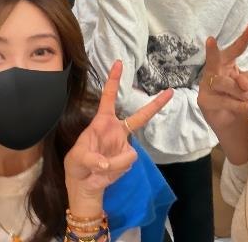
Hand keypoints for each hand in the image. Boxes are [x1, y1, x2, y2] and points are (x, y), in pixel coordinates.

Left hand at [64, 60, 172, 206]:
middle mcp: (116, 130)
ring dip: (114, 163)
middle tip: (170, 91)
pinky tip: (105, 172)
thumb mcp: (77, 159)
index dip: (113, 80)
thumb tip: (106, 163)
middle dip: (155, 104)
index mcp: (102, 122)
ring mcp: (124, 145)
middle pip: (140, 116)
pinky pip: (127, 162)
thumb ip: (91, 159)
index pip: (108, 97)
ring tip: (98, 168)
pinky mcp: (128, 160)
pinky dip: (115, 169)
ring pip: (128, 152)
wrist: (85, 185)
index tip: (118, 63)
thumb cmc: (77, 165)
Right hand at [198, 25, 247, 130]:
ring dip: (239, 92)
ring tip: (246, 98)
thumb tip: (242, 83)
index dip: (243, 39)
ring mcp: (206, 85)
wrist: (229, 119)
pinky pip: (223, 100)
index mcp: (225, 63)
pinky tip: (246, 106)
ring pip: (223, 83)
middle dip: (211, 50)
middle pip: (213, 59)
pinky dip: (237, 104)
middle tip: (209, 39)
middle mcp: (213, 70)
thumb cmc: (238, 96)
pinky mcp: (204, 100)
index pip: (235, 49)